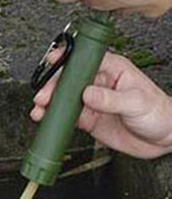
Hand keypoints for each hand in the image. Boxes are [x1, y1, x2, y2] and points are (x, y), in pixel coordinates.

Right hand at [31, 51, 171, 158]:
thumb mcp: (137, 102)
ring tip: (39, 109)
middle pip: (68, 79)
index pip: (84, 59)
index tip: (53, 61)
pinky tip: (46, 119)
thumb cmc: (160, 113)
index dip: (66, 59)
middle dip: (52, 86)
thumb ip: (111, 98)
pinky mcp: (88, 118)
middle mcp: (99, 82)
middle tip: (44, 96)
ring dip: (49, 103)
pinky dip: (54, 117)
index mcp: (112, 69)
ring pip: (63, 98)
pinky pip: (66, 116)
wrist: (164, 139)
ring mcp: (91, 101)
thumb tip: (88, 93)